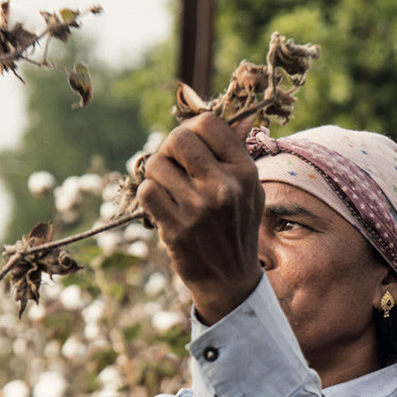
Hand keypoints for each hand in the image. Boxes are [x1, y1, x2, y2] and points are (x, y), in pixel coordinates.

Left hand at [137, 113, 264, 324]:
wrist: (230, 280)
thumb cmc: (236, 229)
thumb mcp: (249, 191)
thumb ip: (237, 155)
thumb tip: (240, 115)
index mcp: (245, 171)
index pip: (208, 123)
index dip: (191, 130)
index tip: (188, 149)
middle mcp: (224, 187)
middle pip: (178, 139)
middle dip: (167, 149)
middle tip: (171, 168)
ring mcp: (200, 209)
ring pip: (156, 165)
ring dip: (155, 176)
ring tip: (168, 192)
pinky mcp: (177, 228)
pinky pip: (147, 192)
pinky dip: (148, 197)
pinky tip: (160, 208)